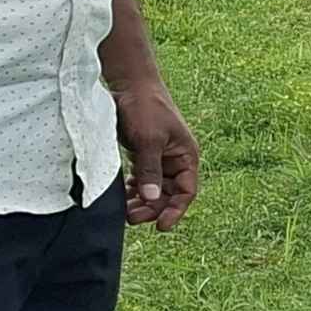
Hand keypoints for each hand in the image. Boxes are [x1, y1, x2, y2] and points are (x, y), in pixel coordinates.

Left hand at [118, 77, 200, 226]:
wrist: (130, 83)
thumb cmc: (146, 107)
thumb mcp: (149, 140)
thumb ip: (150, 170)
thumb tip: (151, 198)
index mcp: (186, 155)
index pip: (187, 191)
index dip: (175, 210)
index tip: (161, 226)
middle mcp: (175, 159)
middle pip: (169, 193)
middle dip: (153, 208)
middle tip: (132, 218)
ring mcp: (159, 156)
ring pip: (154, 188)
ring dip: (142, 201)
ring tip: (125, 211)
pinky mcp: (143, 153)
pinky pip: (142, 179)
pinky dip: (134, 189)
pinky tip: (123, 195)